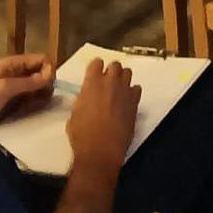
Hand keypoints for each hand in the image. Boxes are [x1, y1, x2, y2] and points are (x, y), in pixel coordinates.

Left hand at [0, 53, 53, 127]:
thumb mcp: (5, 88)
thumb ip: (28, 82)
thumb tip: (50, 77)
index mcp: (13, 63)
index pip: (41, 59)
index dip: (48, 70)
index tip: (47, 85)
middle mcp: (17, 72)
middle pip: (42, 72)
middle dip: (45, 84)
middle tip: (42, 97)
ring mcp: (16, 86)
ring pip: (39, 85)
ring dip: (41, 94)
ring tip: (34, 104)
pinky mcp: (15, 99)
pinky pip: (32, 97)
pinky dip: (35, 101)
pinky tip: (30, 108)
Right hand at [66, 58, 140, 179]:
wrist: (101, 150)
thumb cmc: (82, 135)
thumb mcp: (75, 113)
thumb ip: (83, 99)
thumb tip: (87, 97)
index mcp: (92, 83)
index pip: (96, 62)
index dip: (95, 68)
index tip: (94, 74)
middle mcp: (110, 82)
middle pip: (115, 65)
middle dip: (111, 72)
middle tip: (107, 83)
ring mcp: (125, 91)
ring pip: (128, 73)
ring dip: (122, 79)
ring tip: (118, 90)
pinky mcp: (135, 102)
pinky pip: (136, 89)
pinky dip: (132, 92)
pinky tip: (126, 101)